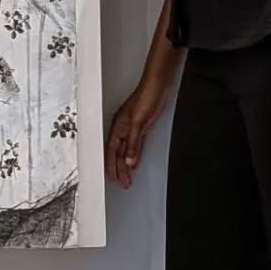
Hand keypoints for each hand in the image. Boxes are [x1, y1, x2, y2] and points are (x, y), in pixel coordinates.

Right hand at [105, 73, 173, 189]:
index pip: (112, 151)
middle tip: (123, 183)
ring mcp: (132, 127)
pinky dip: (134, 155)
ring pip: (125, 150)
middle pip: (117, 153)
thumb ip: (133, 143)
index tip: (114, 178)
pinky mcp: (142, 126)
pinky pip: (135, 145)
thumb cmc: (147, 97)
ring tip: (127, 177)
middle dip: (119, 169)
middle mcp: (123, 128)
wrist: (159, 86)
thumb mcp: (139, 123)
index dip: (112, 165)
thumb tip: (129, 161)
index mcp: (118, 126)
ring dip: (126, 164)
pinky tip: (135, 161)